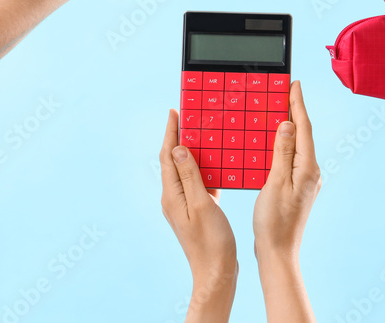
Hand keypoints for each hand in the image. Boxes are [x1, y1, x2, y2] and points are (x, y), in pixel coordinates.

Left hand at [159, 110, 236, 317]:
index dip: (171, 132)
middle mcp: (173, 198)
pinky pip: (196, 182)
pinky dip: (202, 168)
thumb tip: (179, 148)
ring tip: (200, 133)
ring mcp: (183, 205)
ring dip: (191, 151)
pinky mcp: (195, 211)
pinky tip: (214, 162)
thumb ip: (190, 175)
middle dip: (178, 138)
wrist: (216, 273)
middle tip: (187, 116)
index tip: (175, 111)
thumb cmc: (211, 242)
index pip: (168, 156)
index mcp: (172, 195)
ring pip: (185, 170)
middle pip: (173, 161)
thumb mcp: (202, 204)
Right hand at [254, 81, 321, 262]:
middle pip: (303, 134)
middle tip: (284, 90)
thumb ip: (282, 152)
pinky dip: (284, 144)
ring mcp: (305, 180)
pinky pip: (292, 157)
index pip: (304, 128)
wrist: (278, 252)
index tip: (294, 83)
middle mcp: (311, 172)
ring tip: (278, 109)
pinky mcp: (297, 187)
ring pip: (297, 145)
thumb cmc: (274, 222)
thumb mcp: (275, 183)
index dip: (298, 104)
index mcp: (307, 168)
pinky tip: (273, 141)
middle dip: (294, 111)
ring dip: (289, 127)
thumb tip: (287, 124)